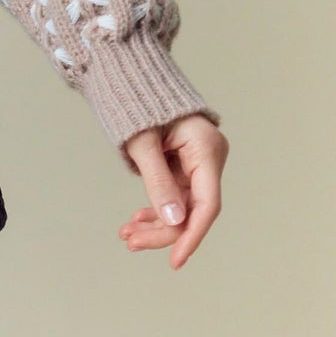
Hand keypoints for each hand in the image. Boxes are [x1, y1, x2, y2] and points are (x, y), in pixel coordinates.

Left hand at [118, 112, 227, 268]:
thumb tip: (175, 221)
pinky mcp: (184, 165)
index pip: (208, 203)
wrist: (130, 77)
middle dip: (163, 230)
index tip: (175, 259)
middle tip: (131, 243)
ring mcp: (197, 163)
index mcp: (207, 148)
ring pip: (182, 206)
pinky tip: (137, 221)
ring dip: (156, 223)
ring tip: (127, 235)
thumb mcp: (143, 143)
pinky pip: (174, 195)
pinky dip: (156, 208)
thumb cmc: (137, 101)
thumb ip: (158, 182)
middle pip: (193, 208)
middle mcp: (208, 158)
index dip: (192, 235)